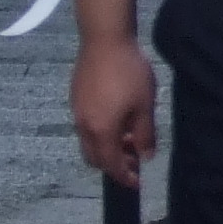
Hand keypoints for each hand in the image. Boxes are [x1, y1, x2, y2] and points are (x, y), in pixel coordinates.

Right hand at [71, 35, 158, 188]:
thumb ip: (145, 133)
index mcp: (101, 131)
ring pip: (89, 143)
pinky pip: (86, 128)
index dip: (124, 176)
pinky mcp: (76, 100)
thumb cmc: (129, 73)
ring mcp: (77, 113)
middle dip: (114, 164)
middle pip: (95, 158)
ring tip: (129, 137)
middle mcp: (84, 127)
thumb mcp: (144, 104)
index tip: (136, 183)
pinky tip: (118, 120)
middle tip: (135, 159)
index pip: (111, 165)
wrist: (104, 40)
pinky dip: (101, 133)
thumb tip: (146, 156)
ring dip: (107, 147)